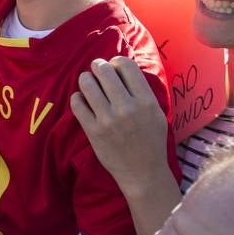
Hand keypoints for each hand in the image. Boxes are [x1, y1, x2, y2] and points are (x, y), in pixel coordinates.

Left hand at [70, 57, 168, 189]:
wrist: (142, 172)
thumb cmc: (152, 141)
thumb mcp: (156, 113)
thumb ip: (142, 91)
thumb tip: (123, 68)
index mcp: (146, 101)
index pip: (126, 66)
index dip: (116, 61)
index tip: (114, 67)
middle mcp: (126, 108)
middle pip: (104, 71)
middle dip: (98, 66)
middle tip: (96, 69)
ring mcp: (107, 119)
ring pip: (87, 84)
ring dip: (85, 79)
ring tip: (87, 82)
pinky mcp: (92, 131)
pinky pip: (77, 104)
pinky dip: (77, 98)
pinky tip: (82, 100)